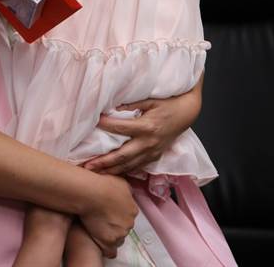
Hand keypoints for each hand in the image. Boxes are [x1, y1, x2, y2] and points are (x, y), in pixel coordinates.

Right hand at [77, 173, 135, 258]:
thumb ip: (127, 190)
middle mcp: (129, 222)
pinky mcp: (109, 241)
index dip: (118, 215)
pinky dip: (106, 248)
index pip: (128, 216)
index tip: (109, 212)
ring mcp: (120, 233)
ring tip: (97, 228)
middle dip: (115, 225)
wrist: (92, 193)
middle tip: (101, 219)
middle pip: (123, 227)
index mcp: (133, 209)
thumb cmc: (103, 184)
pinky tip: (100, 242)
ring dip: (109, 235)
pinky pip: (110, 250)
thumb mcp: (121, 182)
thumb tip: (128, 192)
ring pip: (117, 238)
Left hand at [83, 86, 201, 175]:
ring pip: (128, 166)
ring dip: (110, 171)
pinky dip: (123, 171)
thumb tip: (112, 107)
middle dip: (104, 162)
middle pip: (122, 156)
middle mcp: (149, 143)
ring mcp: (152, 152)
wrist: (187, 114)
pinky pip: (136, 167)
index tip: (92, 123)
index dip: (105, 125)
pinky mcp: (154, 156)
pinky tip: (110, 174)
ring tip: (94, 174)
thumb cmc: (168, 104)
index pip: (120, 128)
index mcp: (147, 127)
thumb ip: (131, 104)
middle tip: (87, 167)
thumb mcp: (150, 100)